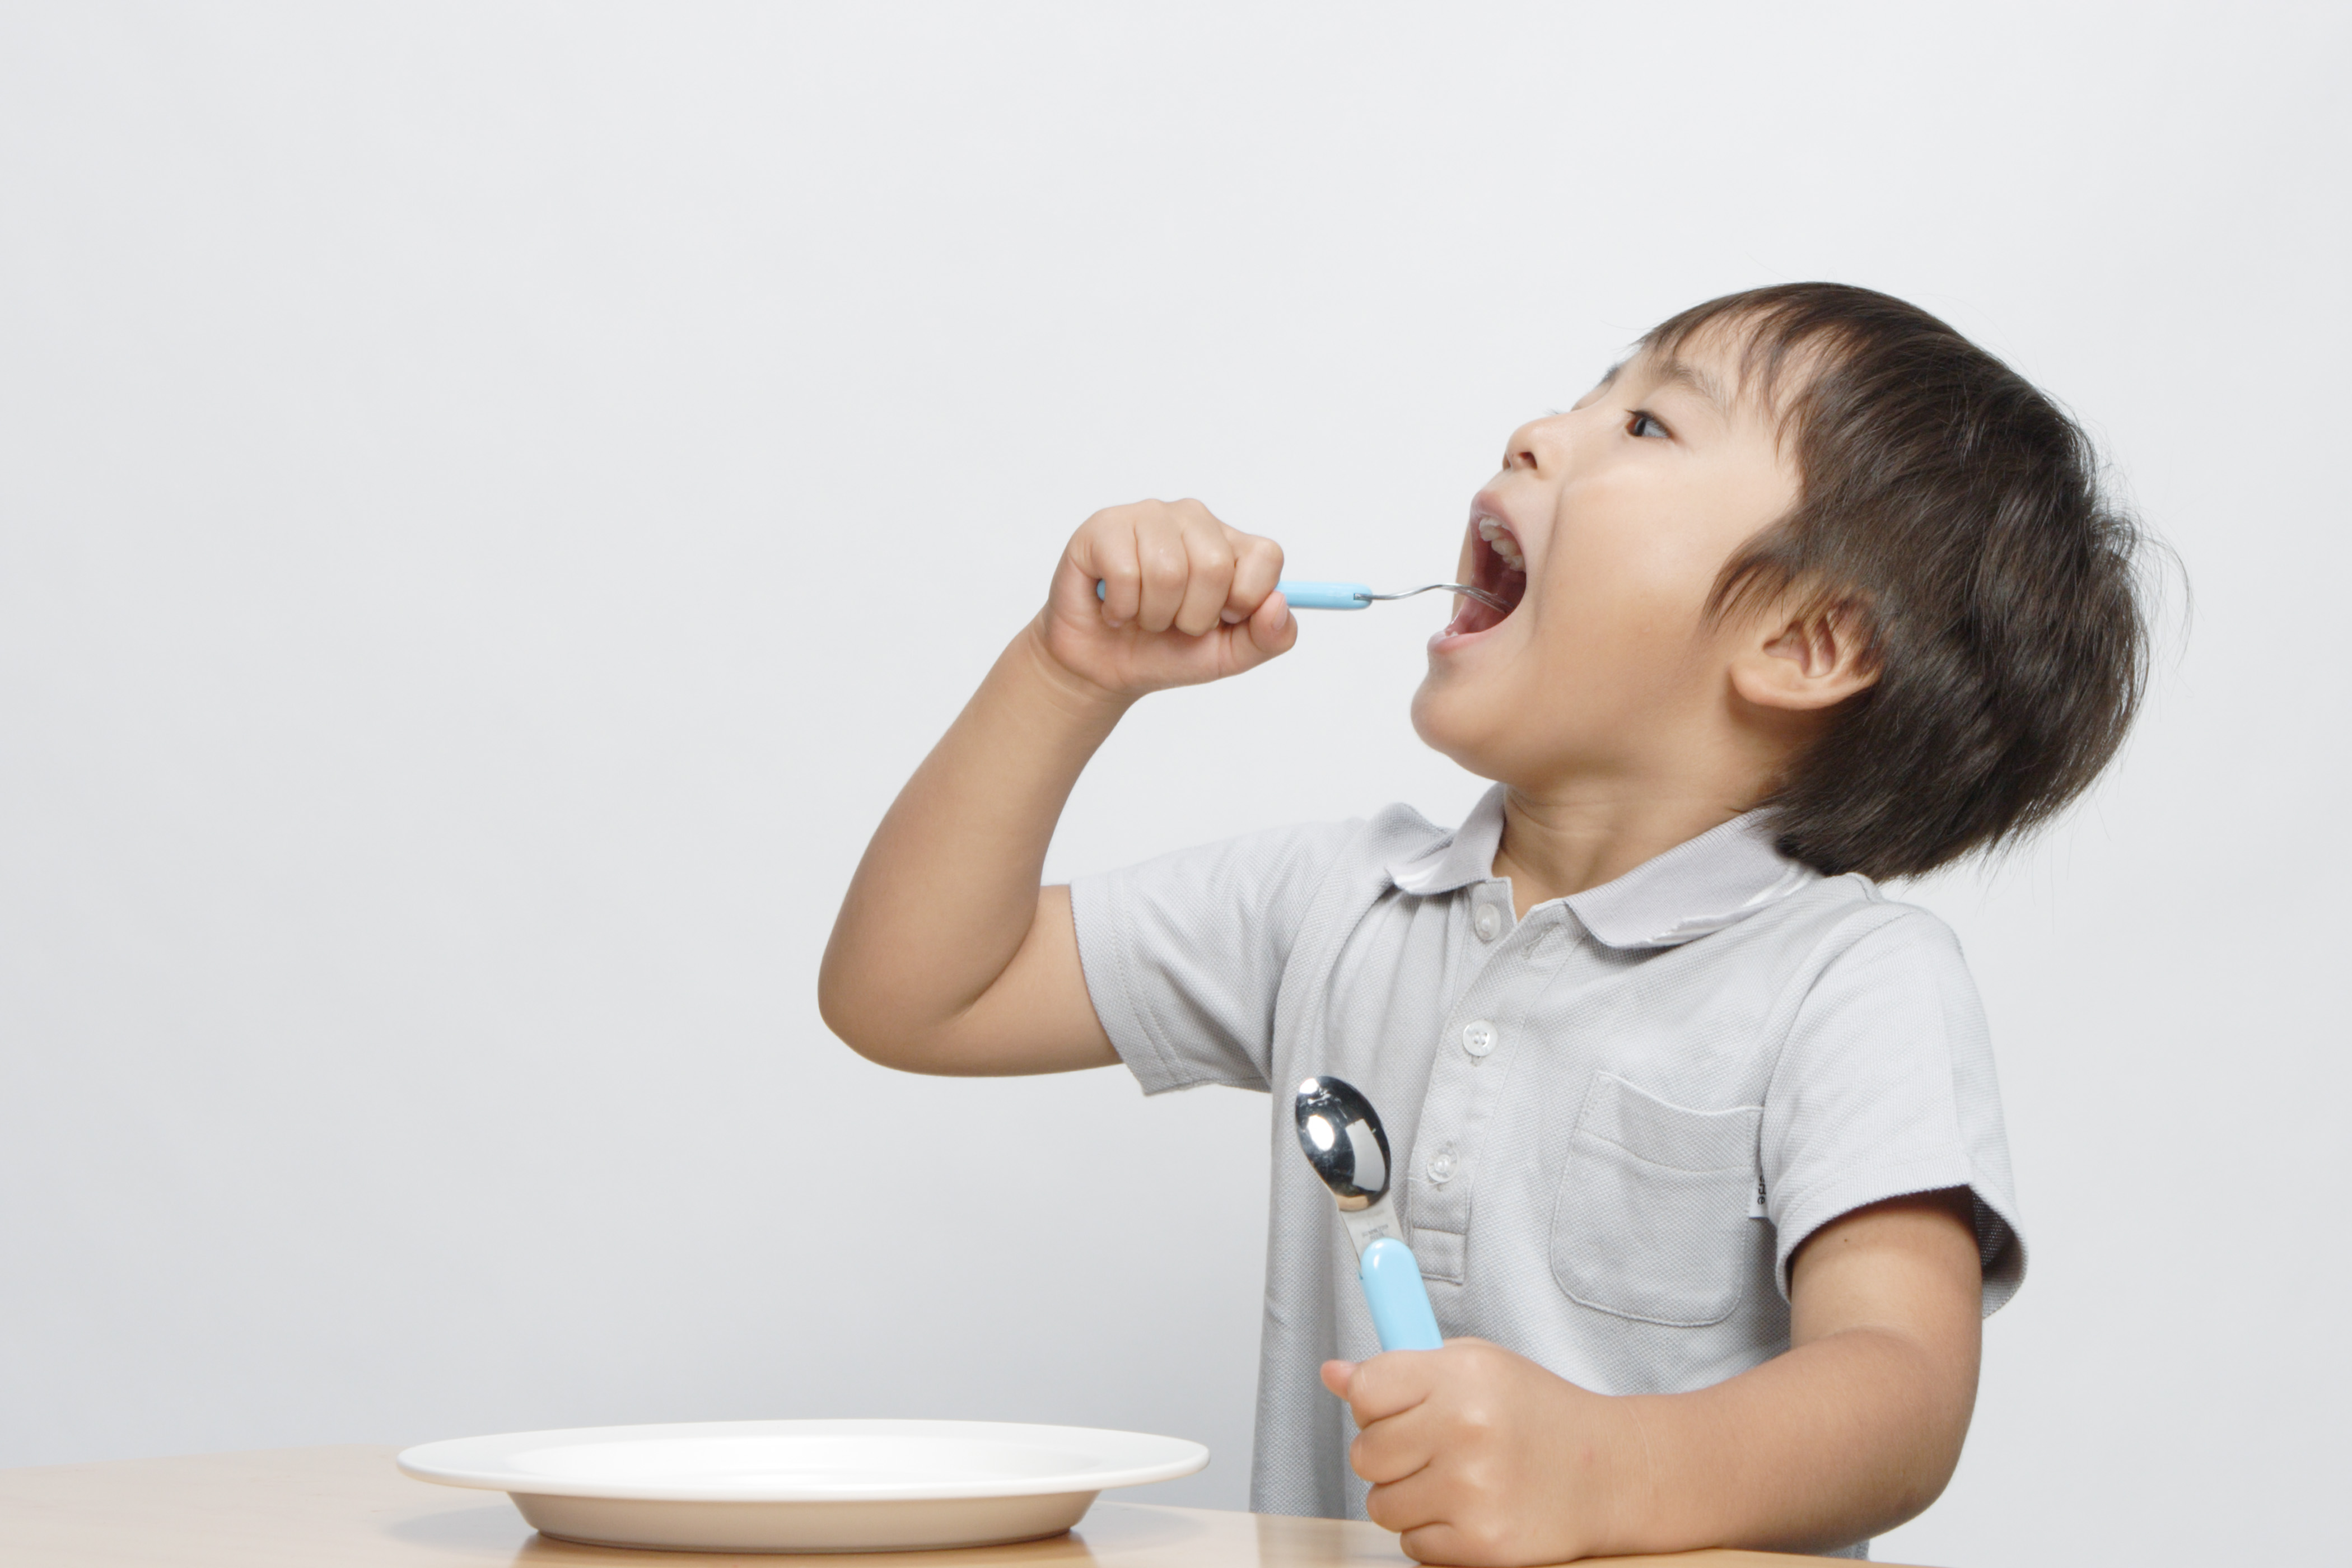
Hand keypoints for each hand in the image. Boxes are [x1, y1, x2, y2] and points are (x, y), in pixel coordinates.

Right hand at [1034, 499, 1294, 698]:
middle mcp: (1193, 519)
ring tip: (1141, 614)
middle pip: (1215, 567)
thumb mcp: (1229, 655)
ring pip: (1168, 571)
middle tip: (1172, 621)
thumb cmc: (1165, 651)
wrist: (1102, 666)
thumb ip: (1270, 637)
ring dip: (1153, 615)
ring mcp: (1148, 516)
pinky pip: (1126, 572)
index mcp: (1230, 543)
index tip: (1219, 618)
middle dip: (1192, 617)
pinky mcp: (1105, 526)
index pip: (1266, 556)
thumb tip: (1278, 603)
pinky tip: (1114, 608)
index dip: (1244, 601)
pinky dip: (1120, 609)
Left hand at [1322, 1340, 1639, 1565]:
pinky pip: (1412, 1545)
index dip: (1371, 1403)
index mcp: (1462, 1376)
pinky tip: (1470, 1510)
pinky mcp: (1483, 1545)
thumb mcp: (1477, 1365)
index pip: (1365, 1391)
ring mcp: (1474, 1492)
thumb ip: (1403, 1369)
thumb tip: (1333, 1375)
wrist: (1610, 1472)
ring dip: (1406, 1497)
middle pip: (1364, 1453)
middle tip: (1430, 1447)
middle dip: (1387, 1454)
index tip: (1394, 1407)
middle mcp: (1466, 1430)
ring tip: (1454, 1479)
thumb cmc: (1537, 1413)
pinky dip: (1433, 1534)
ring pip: (1381, 1504)